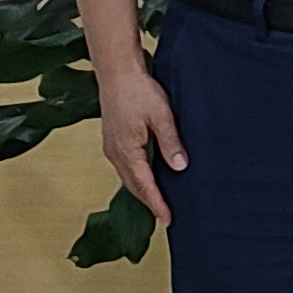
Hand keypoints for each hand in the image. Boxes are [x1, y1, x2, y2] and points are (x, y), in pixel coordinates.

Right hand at [99, 54, 188, 221]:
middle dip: (149, 202)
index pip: (145, 185)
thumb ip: (171, 142)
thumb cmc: (138, 90)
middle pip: (134, 187)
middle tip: (167, 217)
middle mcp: (115, 154)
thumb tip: (180, 167)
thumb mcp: (161, 115)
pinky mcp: (113, 141)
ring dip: (143, 191)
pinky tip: (149, 178)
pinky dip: (137, 177)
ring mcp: (112, 148)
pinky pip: (126, 167)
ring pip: (129, 178)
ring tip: (160, 202)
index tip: (168, 219)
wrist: (117, 73)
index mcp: (127, 151)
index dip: (157, 204)